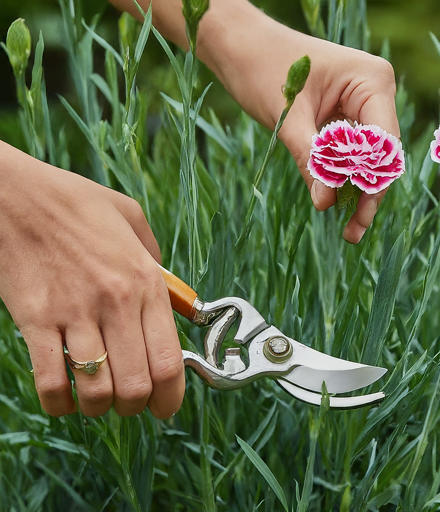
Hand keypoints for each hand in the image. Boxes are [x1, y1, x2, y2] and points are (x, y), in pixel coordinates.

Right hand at [0, 141, 183, 417]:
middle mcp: (117, 302)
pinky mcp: (35, 320)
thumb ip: (157, 259)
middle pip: (136, 386)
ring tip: (98, 397)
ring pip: (96, 392)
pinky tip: (64, 395)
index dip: (171, 397)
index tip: (165, 407)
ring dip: (99, 407)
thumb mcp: (133, 219)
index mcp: (146, 282)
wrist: (18, 196)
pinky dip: (59, 402)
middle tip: (131, 403)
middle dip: (137, 408)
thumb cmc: (78, 205)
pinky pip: (50, 382)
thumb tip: (171, 296)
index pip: (169, 360)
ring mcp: (75, 313)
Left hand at [277, 42, 398, 243]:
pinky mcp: (343, 119)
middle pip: (379, 156)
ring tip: (348, 231)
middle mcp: (374, 93)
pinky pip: (348, 155)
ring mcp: (360, 106)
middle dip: (367, 194)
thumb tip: (326, 204)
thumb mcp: (288, 118)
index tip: (353, 213)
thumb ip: (309, 159)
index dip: (371, 181)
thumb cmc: (262, 68)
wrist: (240, 48)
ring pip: (365, 159)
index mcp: (371, 81)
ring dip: (355, 193)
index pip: (383, 142)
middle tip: (352, 233)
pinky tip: (335, 204)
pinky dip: (341, 179)